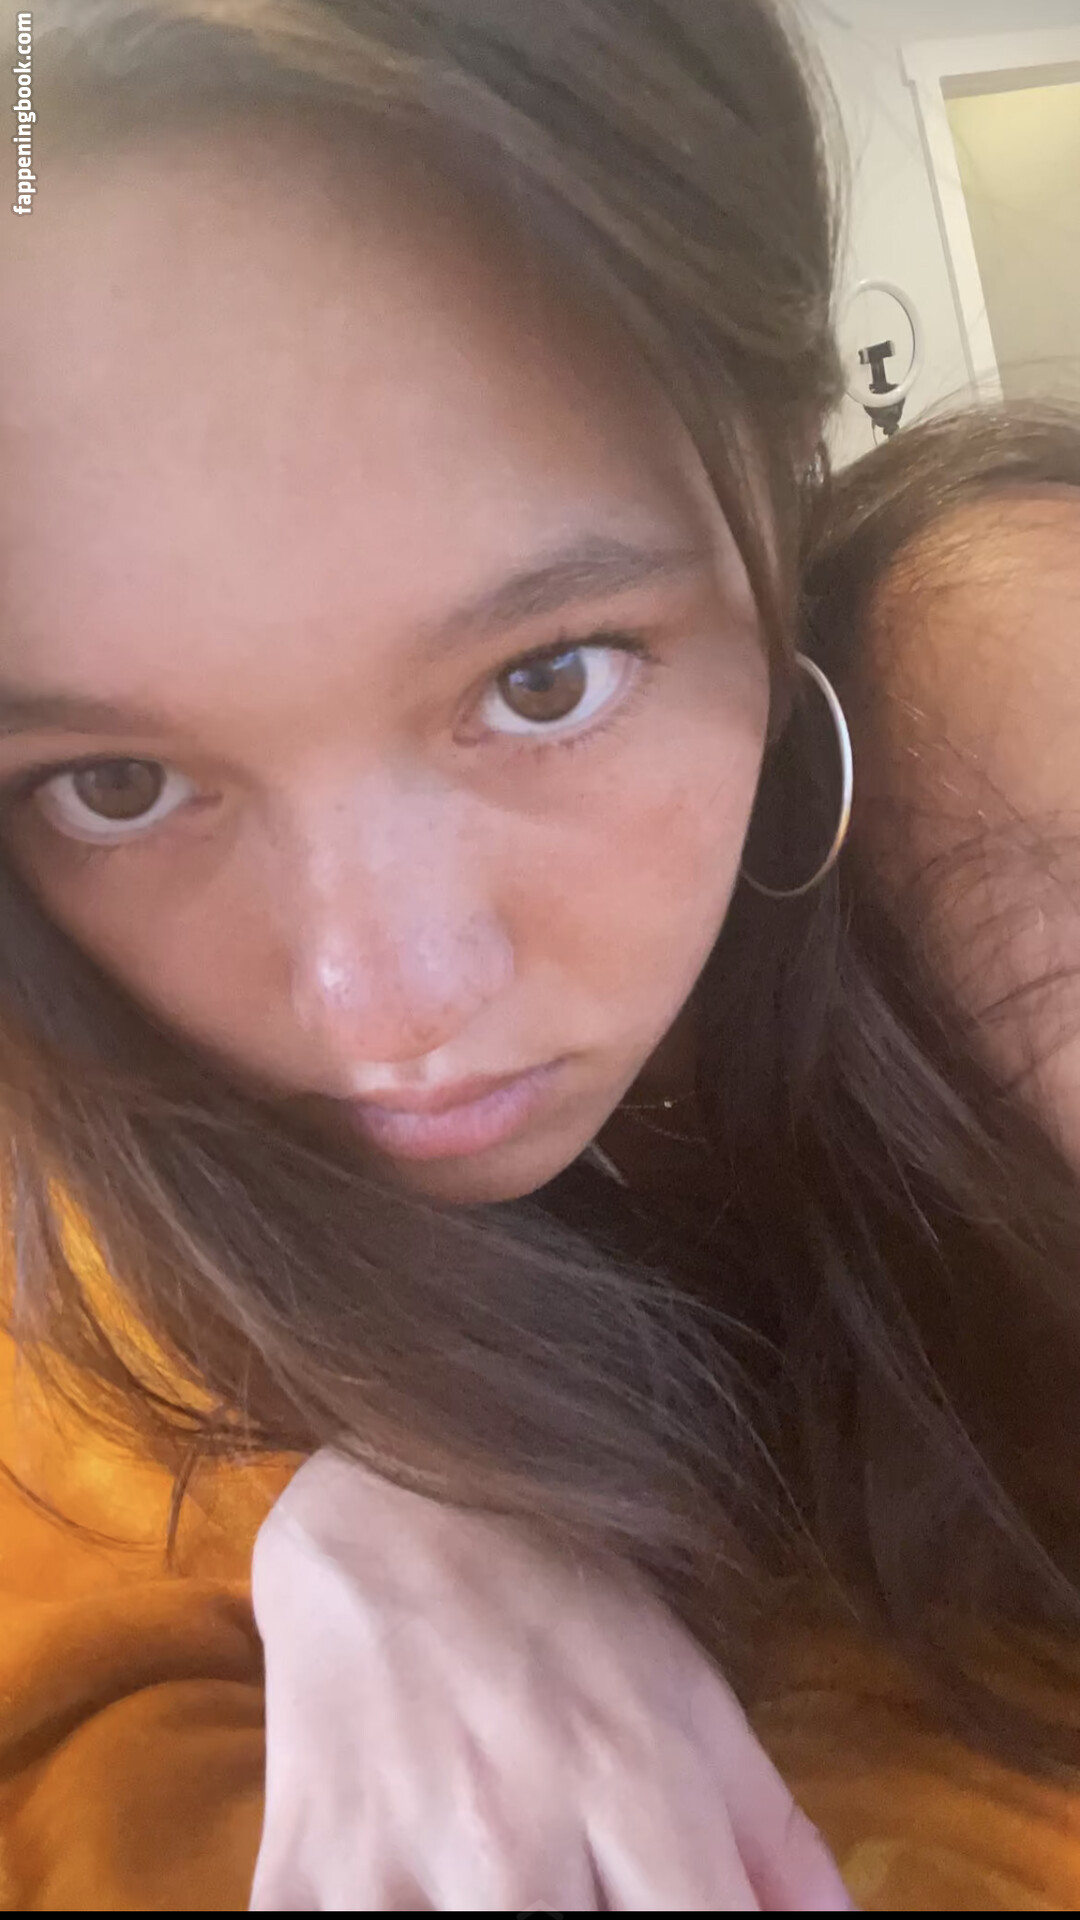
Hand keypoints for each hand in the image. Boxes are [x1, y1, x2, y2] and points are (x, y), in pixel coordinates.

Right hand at [250, 1450, 851, 1911]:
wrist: (380, 1510)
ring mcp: (397, 1864)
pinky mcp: (301, 1878)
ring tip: (516, 1881)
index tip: (689, 1919)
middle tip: (589, 1884)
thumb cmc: (554, 1596)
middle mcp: (517, 1836)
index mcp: (631, 1782)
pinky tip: (424, 1884)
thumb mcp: (687, 1688)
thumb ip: (771, 1838)